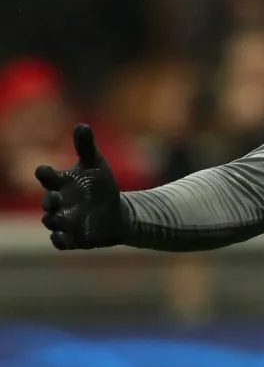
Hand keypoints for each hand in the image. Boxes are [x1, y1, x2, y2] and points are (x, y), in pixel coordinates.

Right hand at [36, 124, 124, 249]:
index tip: (45, 171)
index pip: (46, 176)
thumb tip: (82, 125)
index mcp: (61, 183)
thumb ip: (86, 147)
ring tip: (58, 218)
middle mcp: (58, 203)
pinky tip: (63, 237)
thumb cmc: (100, 187)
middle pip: (47, 202)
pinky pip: (60, 241)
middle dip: (49, 200)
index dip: (44, 174)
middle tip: (56, 198)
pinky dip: (59, 240)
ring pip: (51, 222)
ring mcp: (64, 221)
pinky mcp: (73, 238)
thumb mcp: (96, 166)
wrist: (114, 213)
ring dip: (53, 220)